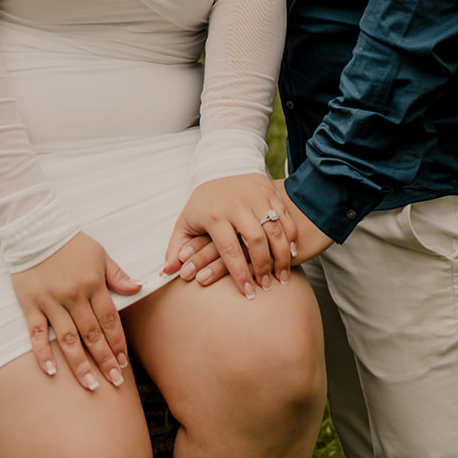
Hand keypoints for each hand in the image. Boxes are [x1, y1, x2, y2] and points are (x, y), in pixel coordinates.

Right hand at [11, 232, 140, 390]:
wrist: (35, 229)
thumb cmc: (70, 243)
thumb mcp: (99, 253)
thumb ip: (117, 275)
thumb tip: (138, 288)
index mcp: (93, 283)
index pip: (109, 320)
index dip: (117, 343)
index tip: (123, 363)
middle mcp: (73, 295)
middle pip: (91, 334)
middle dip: (105, 360)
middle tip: (114, 381)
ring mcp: (51, 301)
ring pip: (68, 339)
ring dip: (80, 364)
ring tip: (91, 385)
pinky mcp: (31, 305)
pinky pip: (37, 333)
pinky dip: (43, 354)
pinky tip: (52, 372)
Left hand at [162, 176, 297, 297]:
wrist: (222, 164)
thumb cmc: (204, 201)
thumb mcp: (187, 220)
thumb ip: (176, 246)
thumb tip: (166, 271)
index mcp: (215, 214)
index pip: (228, 250)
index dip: (239, 274)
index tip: (248, 293)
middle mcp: (236, 204)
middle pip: (255, 240)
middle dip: (263, 267)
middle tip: (267, 286)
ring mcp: (255, 196)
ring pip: (274, 229)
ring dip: (281, 256)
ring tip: (281, 276)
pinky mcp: (269, 191)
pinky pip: (285, 216)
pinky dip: (291, 236)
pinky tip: (292, 254)